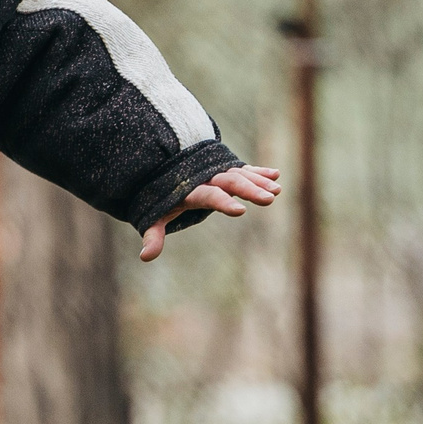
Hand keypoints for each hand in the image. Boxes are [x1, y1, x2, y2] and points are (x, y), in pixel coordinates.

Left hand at [139, 165, 279, 261]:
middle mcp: (206, 177)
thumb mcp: (154, 214)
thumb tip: (145, 257)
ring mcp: (216, 172)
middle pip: (230, 181)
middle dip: (250, 189)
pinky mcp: (225, 170)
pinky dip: (258, 172)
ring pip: (241, 174)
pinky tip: (276, 174)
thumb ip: (153, 234)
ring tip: (277, 190)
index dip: (224, 202)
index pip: (209, 195)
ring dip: (259, 181)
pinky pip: (244, 170)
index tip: (240, 210)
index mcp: (190, 190)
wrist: (160, 166)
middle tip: (269, 198)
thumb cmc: (160, 197)